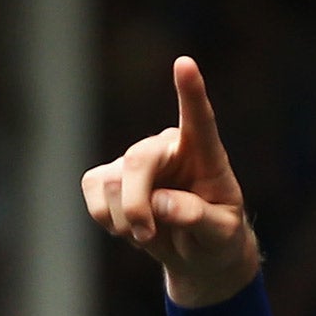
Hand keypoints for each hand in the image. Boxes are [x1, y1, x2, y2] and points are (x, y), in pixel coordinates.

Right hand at [81, 56, 259, 307]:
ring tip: (149, 234)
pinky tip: (129, 227)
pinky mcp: (108, 174)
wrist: (196, 251)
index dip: (191, 92)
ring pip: (112, 183)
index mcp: (205, 154)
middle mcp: (168, 147)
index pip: (199, 119)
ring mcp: (135, 159)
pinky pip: (94, 191)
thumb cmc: (217, 237)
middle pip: (138, 162)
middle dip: (136, 204)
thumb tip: (160, 203)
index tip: (186, 64)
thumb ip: (197, 217)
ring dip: (126, 220)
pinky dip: (107, 218)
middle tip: (147, 235)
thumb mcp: (221, 235)